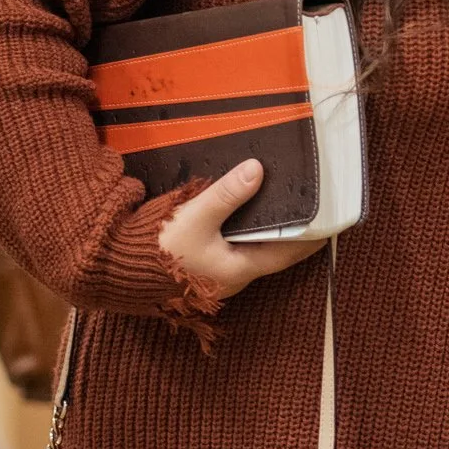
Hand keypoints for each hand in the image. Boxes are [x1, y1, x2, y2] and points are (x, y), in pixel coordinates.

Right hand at [157, 160, 325, 298]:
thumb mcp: (194, 217)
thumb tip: (257, 170)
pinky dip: (248, 234)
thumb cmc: (157, 249)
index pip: (290, 252)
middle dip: (293, 231)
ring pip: (255, 252)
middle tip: (310, 205)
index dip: (313, 235)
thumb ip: (226, 194)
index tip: (333, 217)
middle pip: (275, 253)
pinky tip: (245, 215)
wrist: (115, 271)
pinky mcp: (202, 271)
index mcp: (240, 269)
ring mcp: (218, 278)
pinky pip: (236, 251)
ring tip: (282, 205)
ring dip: (269, 232)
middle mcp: (234, 278)